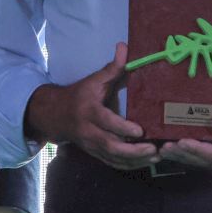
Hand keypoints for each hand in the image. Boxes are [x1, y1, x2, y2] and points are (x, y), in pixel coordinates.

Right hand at [24, 42, 158, 170]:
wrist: (55, 115)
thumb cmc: (79, 95)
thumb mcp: (93, 80)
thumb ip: (111, 68)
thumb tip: (125, 46)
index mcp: (89, 111)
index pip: (105, 121)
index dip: (121, 127)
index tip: (140, 130)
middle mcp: (89, 131)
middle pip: (110, 146)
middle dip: (133, 151)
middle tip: (154, 150)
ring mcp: (91, 145)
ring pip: (112, 158)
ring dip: (135, 161)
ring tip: (155, 157)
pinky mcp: (94, 153)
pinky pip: (111, 163)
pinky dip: (128, 165)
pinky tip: (145, 163)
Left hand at [157, 92, 211, 173]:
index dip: (198, 150)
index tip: (182, 142)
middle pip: (207, 161)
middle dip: (185, 154)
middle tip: (165, 147)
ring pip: (203, 161)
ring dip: (183, 156)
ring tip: (164, 149)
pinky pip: (204, 157)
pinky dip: (188, 153)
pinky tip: (173, 148)